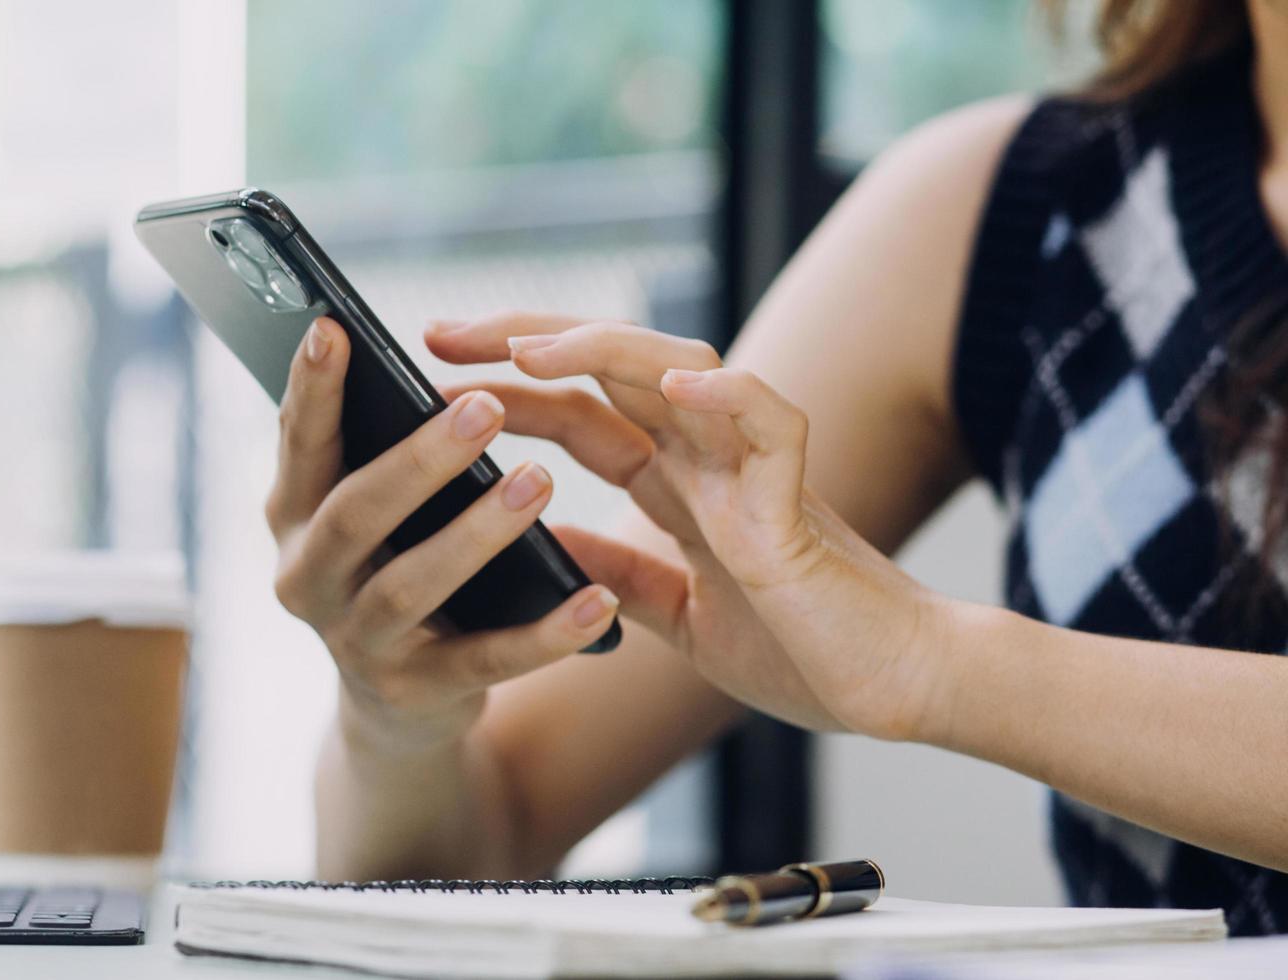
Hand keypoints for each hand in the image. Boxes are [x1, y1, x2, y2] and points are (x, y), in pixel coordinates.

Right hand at [265, 317, 620, 749]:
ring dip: (477, 532)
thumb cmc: (391, 566)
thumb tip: (406, 363)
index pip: (299, 442)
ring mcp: (355, 642)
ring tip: (542, 481)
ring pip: (411, 584)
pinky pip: (486, 660)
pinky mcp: (414, 693)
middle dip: (418, 460)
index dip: (312, 389)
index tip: (335, 329)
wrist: (398, 703)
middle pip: (354, 513)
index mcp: (292, 515)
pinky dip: (545, 635)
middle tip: (484, 407)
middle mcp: (306, 577)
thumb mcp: (366, 513)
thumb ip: (371, 449)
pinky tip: (597, 603)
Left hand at [428, 312, 954, 740]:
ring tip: (529, 349)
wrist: (895, 693)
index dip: (512, 386)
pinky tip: (679, 383)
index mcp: (682, 485)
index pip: (583, 410)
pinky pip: (774, 423)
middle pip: (614, 366)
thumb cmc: (803, 653)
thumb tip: (546, 541)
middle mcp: (712, 461)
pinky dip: (731, 394)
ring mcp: (755, 473)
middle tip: (439, 333)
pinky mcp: (799, 506)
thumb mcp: (678, 617)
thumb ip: (621, 572)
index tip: (435, 373)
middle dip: (526, 339)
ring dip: (604, 348)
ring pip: (684, 367)